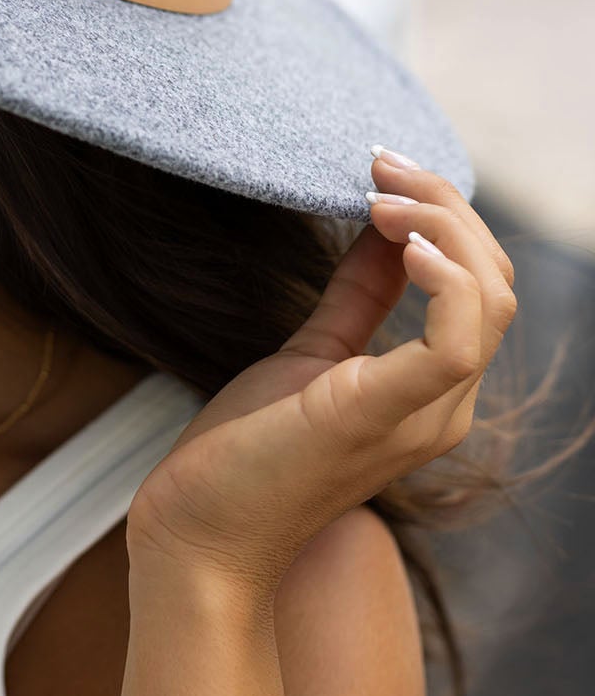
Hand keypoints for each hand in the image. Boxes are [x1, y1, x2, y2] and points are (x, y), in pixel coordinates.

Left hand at [125, 150, 517, 593]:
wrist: (201, 531)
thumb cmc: (250, 447)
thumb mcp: (313, 350)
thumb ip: (357, 296)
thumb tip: (383, 226)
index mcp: (434, 391)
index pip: (483, 285)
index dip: (444, 214)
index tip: (380, 170)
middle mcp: (446, 406)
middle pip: (494, 281)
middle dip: (445, 204)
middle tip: (379, 163)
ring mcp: (422, 415)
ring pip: (488, 299)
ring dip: (441, 225)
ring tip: (380, 195)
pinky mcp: (378, 414)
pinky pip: (454, 343)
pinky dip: (443, 280)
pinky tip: (401, 241)